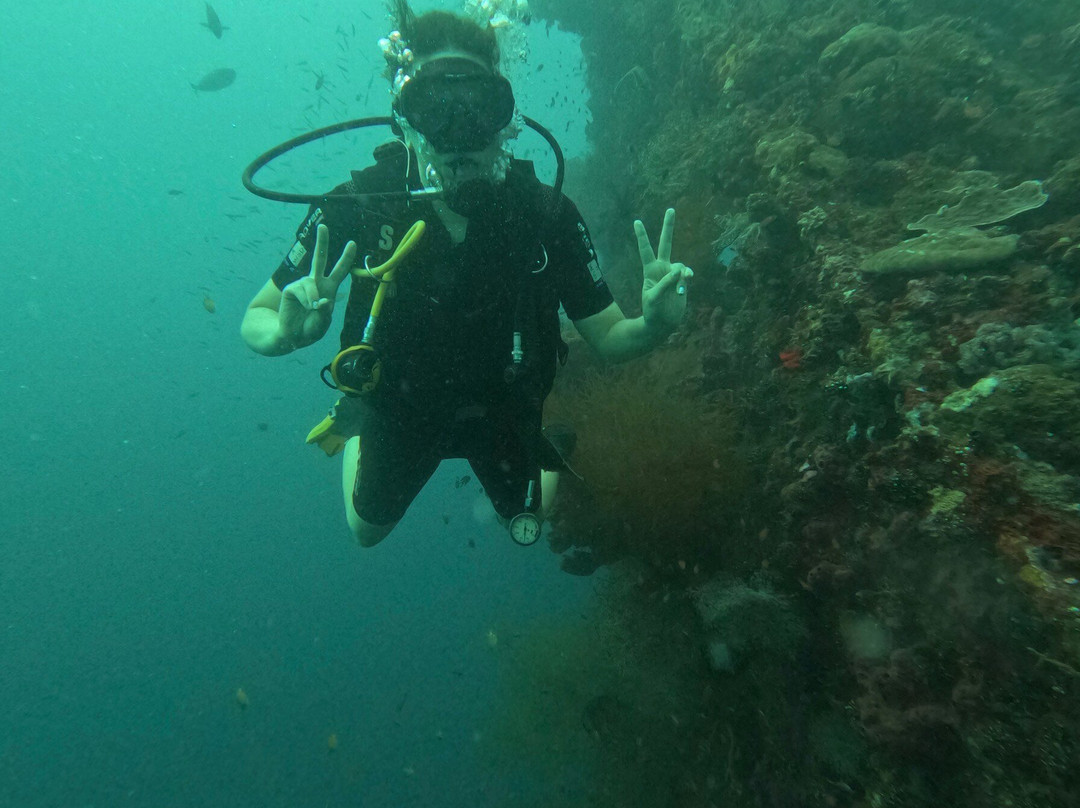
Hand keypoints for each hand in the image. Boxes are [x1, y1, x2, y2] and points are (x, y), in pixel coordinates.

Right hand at [279, 224, 355, 347]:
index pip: (339, 271)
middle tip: (323, 226)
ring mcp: (303, 284)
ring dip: (313, 299)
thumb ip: (325, 313)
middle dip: (322, 242)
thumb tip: (324, 300)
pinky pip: (302, 290)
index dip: (346, 258)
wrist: (291, 335)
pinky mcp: (291, 288)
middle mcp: (316, 283)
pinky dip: (306, 301)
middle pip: (320, 259)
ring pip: (311, 283)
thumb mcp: (322, 323)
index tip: (352, 243)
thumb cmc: (310, 328)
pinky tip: (305, 307)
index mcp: (329, 289)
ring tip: (312, 308)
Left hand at [634, 208, 692, 334]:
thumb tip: (679, 270)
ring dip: (682, 273)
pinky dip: (686, 279)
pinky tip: (683, 288)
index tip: (636, 221)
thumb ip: (666, 283)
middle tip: (671, 209)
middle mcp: (662, 269)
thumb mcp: (654, 299)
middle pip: (665, 244)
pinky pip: (686, 276)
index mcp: (650, 271)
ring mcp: (673, 275)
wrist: (662, 324)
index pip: (645, 250)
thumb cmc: (653, 312)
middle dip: (668, 227)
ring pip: (680, 265)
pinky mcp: (682, 283)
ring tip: (680, 287)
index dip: (642, 236)